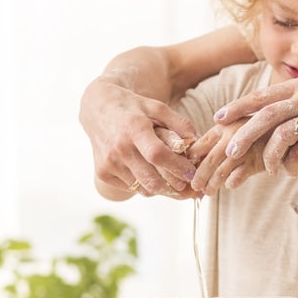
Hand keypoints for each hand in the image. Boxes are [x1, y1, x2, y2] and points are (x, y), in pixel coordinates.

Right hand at [80, 75, 197, 198]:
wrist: (98, 109)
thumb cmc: (134, 108)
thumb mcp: (158, 107)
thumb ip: (180, 124)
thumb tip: (199, 142)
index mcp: (134, 129)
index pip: (158, 155)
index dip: (178, 167)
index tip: (192, 173)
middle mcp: (119, 148)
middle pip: (151, 179)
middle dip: (174, 187)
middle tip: (189, 187)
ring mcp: (109, 163)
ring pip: (143, 188)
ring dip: (163, 190)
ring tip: (176, 185)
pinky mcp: (102, 173)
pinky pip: (131, 188)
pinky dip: (146, 187)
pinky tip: (153, 177)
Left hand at [187, 119, 268, 193]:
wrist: (288, 130)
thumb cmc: (260, 130)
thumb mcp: (238, 128)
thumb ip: (220, 139)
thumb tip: (195, 154)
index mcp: (224, 126)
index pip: (200, 144)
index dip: (191, 159)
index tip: (186, 169)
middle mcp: (232, 136)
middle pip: (209, 160)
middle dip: (199, 176)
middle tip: (194, 186)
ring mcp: (245, 150)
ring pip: (221, 171)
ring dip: (212, 184)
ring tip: (207, 192)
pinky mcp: (257, 162)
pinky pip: (238, 176)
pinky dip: (232, 182)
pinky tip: (229, 185)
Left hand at [214, 77, 297, 174]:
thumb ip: (289, 103)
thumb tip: (257, 114)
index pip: (261, 96)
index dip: (238, 107)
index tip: (219, 118)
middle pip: (266, 115)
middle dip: (244, 134)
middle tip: (229, 151)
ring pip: (281, 135)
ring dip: (269, 156)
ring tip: (267, 169)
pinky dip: (291, 165)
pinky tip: (289, 172)